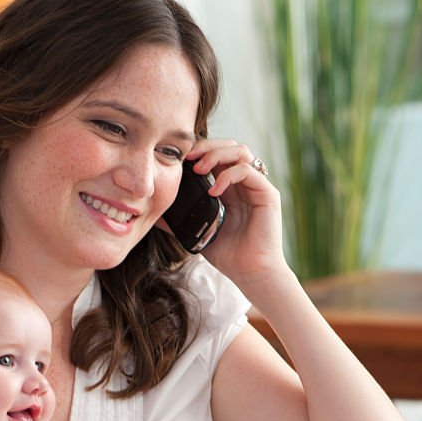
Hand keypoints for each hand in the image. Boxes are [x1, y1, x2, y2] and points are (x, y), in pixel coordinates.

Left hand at [182, 139, 286, 287]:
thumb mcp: (197, 233)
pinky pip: (248, 171)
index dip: (200, 151)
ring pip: (241, 152)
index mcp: (230, 188)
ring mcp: (257, 187)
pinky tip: (213, 191)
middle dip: (207, 146)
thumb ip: (178, 222)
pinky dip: (228, 176)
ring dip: (217, 155)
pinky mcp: (267, 194)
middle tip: (188, 157)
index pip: (217, 156)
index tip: (179, 158)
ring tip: (198, 169)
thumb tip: (153, 215)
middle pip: (229, 146)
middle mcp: (245, 183)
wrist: (251, 274)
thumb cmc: (229, 256)